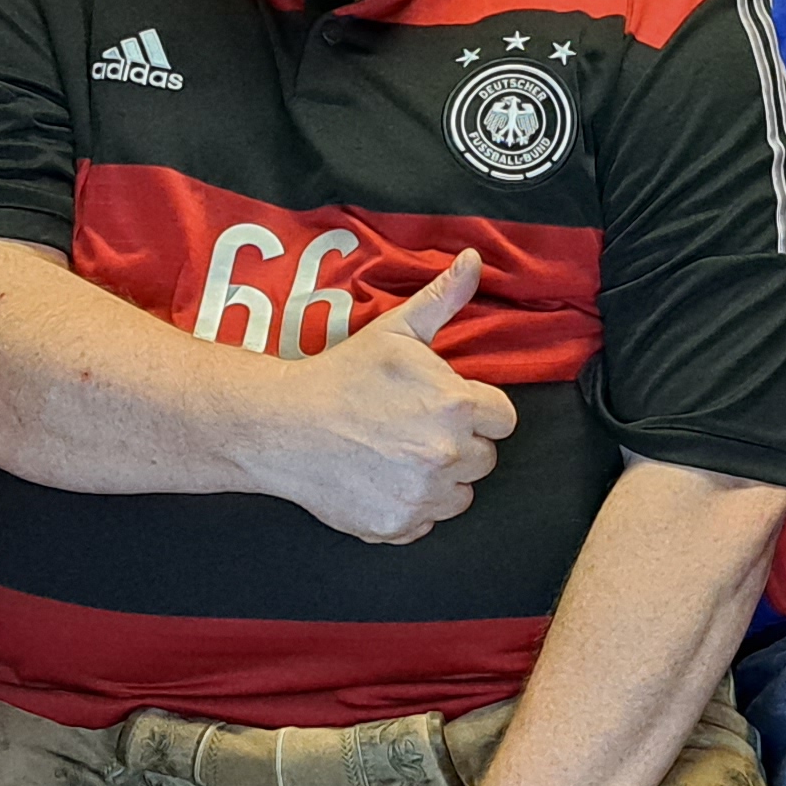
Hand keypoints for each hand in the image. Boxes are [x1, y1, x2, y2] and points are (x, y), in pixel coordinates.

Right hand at [255, 250, 513, 544]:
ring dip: (439, 480)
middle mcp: (447, 454)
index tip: (445, 406)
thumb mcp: (396, 331)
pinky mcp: (397, 525)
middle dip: (458, 444)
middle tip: (413, 429)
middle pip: (484, 459)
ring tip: (397, 455)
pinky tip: (380, 481)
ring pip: (459, 495)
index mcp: (457, 405)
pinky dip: (409, 508)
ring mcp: (422, 495)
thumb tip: (475, 260)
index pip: (503, 419)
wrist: (282, 426)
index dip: (476, 410)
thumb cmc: (342, 375)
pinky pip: (425, 522)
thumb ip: (444, 299)